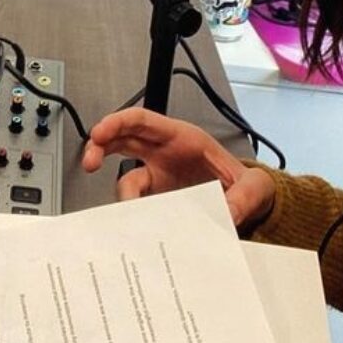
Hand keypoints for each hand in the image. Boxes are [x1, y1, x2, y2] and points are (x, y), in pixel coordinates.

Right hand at [82, 106, 275, 228]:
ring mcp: (158, 176)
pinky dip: (132, 212)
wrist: (247, 205)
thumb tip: (228, 211)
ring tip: (125, 209)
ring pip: (124, 174)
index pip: (142, 120)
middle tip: (89, 162)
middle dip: (99, 146)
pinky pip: (136, 202)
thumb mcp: (253, 186)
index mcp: (182, 138)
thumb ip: (243, 195)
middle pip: (122, 140)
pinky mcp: (157, 198)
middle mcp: (163, 154)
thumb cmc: (245, 185)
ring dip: (119, 191)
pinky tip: (134, 223)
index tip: (100, 133)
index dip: (117, 123)